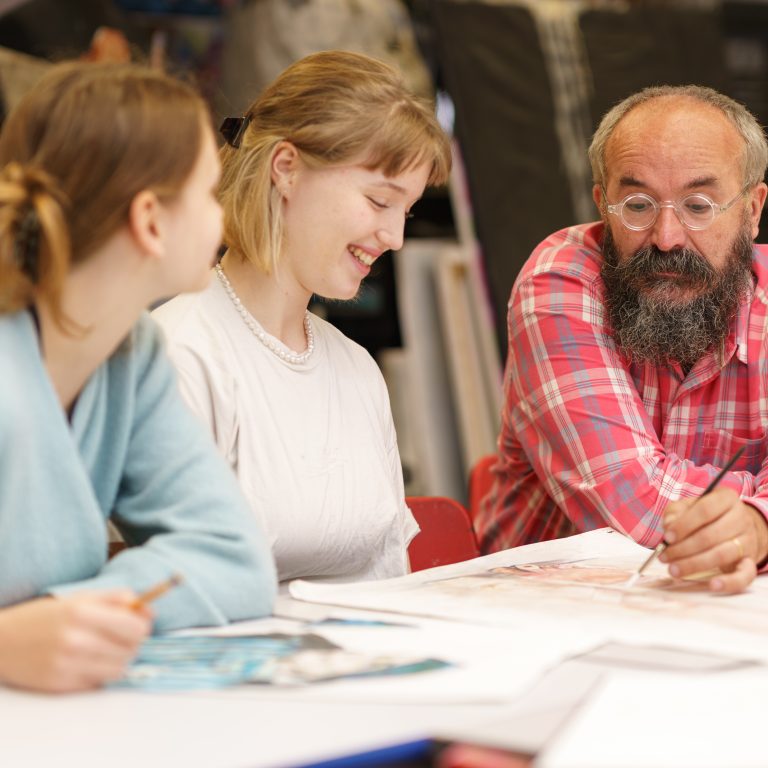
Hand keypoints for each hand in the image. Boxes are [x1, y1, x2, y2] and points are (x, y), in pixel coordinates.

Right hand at [0, 591, 151, 692]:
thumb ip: (118, 599)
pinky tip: (88, 661)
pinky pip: (99, 682)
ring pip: (119, 669)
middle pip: (131, 650)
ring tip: (106, 649)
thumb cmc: (44, 617)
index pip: (136, 628)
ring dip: (119, 659)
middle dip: (133, 643)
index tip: (138, 624)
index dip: (142, 626)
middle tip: (121, 637)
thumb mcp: (81, 598)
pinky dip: (100, 672)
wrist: (1, 642)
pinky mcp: (61, 685)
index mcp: (83, 613)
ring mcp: (67, 665)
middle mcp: (76, 640)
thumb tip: (150, 610)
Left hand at [660, 487, 767, 593]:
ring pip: (721, 555)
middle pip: (710, 535)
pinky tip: (712, 585)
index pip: (704, 510)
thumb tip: (669, 526)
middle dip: (683, 549)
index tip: (667, 536)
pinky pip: (744, 575)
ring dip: (694, 564)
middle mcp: (740, 518)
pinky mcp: (751, 562)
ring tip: (674, 570)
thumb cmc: (706, 516)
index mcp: (725, 499)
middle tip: (664, 557)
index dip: (684, 524)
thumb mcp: (688, 506)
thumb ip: (675, 513)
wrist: (738, 526)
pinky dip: (729, 582)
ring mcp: (748, 541)